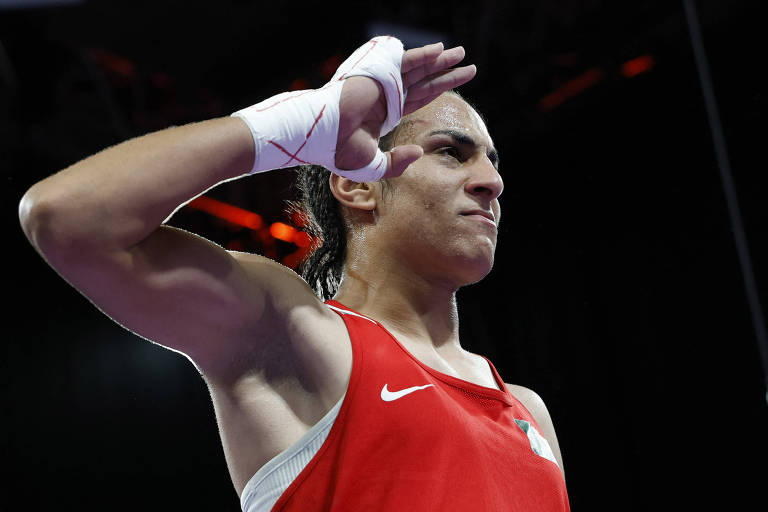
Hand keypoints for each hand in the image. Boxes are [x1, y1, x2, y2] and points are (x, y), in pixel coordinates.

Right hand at [334, 42, 475, 178]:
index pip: (418, 99)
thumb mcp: (373, 167)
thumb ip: (397, 163)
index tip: (453, 84)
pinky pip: (404, 62)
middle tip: (466, 65)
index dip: (437, 91)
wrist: (322, 137)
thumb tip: (418, 152)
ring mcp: (382, 84)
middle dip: (445, 74)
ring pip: (417, 70)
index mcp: (385, 114)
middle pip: (423, 82)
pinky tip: (440, 50)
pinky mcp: (377, 75)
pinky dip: (423, 56)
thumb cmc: (339, 153)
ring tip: (460, 53)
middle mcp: (386, 96)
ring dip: (439, 61)